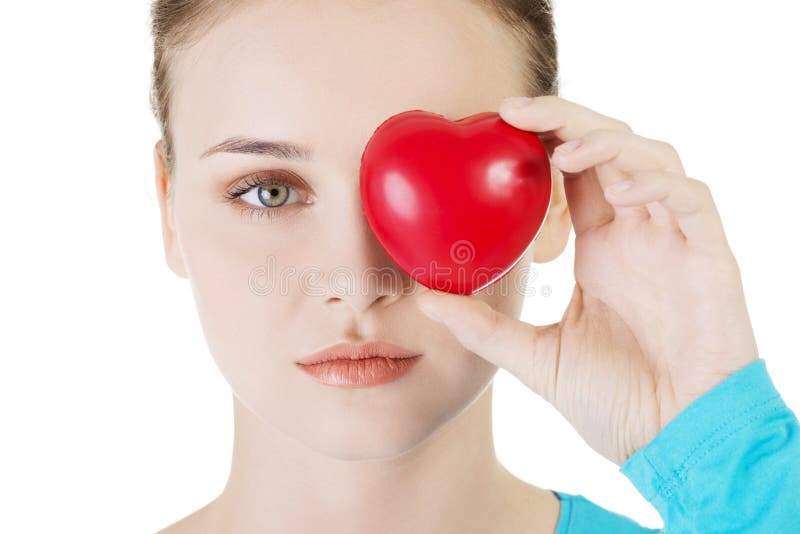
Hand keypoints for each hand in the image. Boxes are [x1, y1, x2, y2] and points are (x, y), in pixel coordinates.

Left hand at [415, 95, 758, 465]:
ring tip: (560, 151)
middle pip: (609, 148)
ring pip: (651, 159)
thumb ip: (485, 326)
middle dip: (567, 119)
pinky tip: (619, 188)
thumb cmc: (615, 403)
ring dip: (607, 142)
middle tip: (513, 110)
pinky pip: (692, 200)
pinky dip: (658, 183)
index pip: (573, 173)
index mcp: (600, 248)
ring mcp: (674, 242)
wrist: (674, 445)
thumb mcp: (535, 357)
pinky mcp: (710, 259)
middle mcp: (636, 234)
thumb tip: (425, 298)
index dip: (542, 141)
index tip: (496, 126)